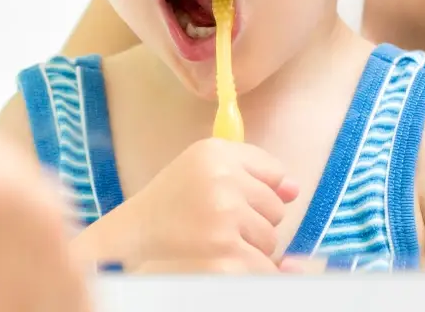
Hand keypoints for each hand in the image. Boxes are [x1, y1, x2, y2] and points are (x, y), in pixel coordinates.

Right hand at [85, 138, 297, 272]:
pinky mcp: (226, 255)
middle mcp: (220, 179)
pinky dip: (249, 272)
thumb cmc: (169, 205)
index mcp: (214, 152)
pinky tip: (218, 262)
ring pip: (271, 240)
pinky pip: (264, 268)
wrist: (130, 241)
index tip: (230, 200)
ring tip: (212, 242)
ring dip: (249, 247)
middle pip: (275, 209)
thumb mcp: (203, 170)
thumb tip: (294, 190)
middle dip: (253, 222)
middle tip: (214, 224)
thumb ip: (252, 171)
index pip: (273, 173)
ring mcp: (224, 218)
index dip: (256, 193)